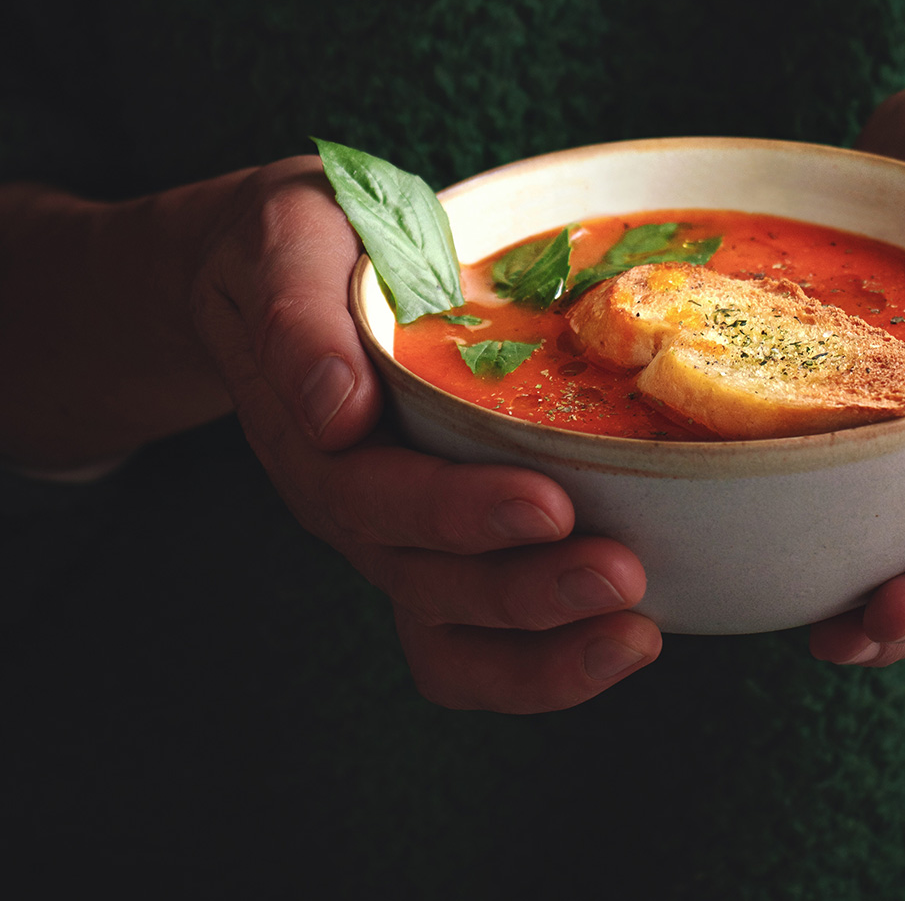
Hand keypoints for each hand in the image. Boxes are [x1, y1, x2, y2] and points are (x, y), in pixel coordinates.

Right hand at [191, 156, 660, 711]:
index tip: (549, 504)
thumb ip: (296, 318)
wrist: (269, 266)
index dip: (458, 512)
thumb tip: (336, 411)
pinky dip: (540, 658)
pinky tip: (621, 639)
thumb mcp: (281, 245)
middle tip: (623, 574)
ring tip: (634, 636)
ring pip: (446, 633)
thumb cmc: (293, 245)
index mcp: (305, 429)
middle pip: (421, 580)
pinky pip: (470, 635)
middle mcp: (342, 497)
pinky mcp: (429, 542)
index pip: (373, 492)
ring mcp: (385, 530)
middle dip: (524, 592)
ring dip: (540, 652)